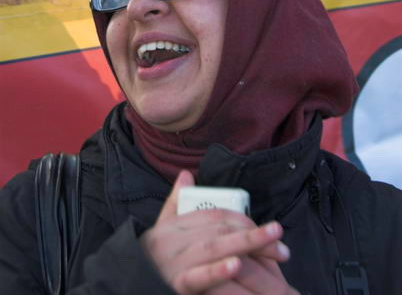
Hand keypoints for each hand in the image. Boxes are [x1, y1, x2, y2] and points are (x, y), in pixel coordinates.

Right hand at [140, 170, 292, 294]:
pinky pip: (197, 277)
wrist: (124, 285)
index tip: (270, 231)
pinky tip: (236, 265)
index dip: (245, 220)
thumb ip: (174, 202)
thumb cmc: (148, 260)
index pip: (215, 215)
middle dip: (254, 234)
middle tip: (281, 241)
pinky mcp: (173, 284)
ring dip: (245, 244)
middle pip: (220, 230)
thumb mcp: (160, 230)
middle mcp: (174, 239)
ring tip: (273, 244)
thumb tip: (186, 174)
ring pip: (213, 248)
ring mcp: (173, 262)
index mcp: (175, 225)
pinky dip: (217, 271)